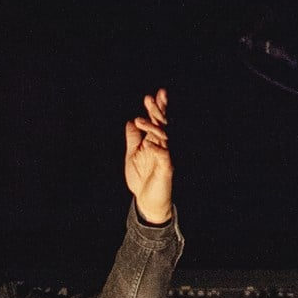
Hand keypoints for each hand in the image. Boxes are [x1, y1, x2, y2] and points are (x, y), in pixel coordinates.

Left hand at [123, 88, 172, 223]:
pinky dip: (156, 149)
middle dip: (156, 111)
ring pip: (162, 138)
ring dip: (152, 128)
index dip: (155, 109)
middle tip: (149, 98)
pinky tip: (148, 144)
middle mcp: (161, 146)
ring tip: (139, 120)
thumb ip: (133, 139)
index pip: (155, 122)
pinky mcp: (166, 168)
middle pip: (161, 125)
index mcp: (153, 142)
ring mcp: (165, 156)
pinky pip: (163, 156)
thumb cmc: (141, 179)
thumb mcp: (132, 155)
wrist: (146, 201)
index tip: (151, 96)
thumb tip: (130, 122)